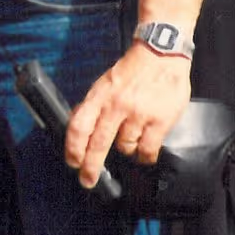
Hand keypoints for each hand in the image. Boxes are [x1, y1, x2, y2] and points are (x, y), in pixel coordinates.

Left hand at [65, 44, 191, 188]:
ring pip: (125, 147)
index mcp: (100, 95)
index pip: (79, 125)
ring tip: (131, 139)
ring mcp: (139, 114)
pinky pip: (147, 150)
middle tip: (88, 180)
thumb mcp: (106, 83)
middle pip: (98, 143)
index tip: (73, 162)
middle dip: (91, 166)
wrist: (161, 54)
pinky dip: (144, 155)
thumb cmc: (132, 71)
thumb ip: (94, 104)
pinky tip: (145, 150)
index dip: (73, 147)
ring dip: (126, 150)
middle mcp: (117, 105)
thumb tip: (79, 125)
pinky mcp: (160, 121)